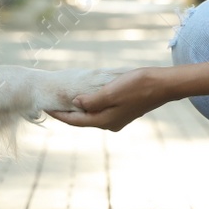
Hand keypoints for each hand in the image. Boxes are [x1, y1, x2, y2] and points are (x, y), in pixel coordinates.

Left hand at [47, 67, 171, 131]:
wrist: (163, 85)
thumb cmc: (138, 86)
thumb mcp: (110, 92)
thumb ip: (91, 100)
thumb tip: (75, 104)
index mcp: (105, 121)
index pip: (75, 120)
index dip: (59, 114)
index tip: (45, 108)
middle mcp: (110, 123)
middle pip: (83, 120)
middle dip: (67, 113)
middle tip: (52, 103)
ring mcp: (118, 118)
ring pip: (92, 115)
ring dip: (79, 109)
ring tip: (66, 100)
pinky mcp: (124, 111)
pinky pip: (102, 110)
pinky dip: (91, 105)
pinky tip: (87, 96)